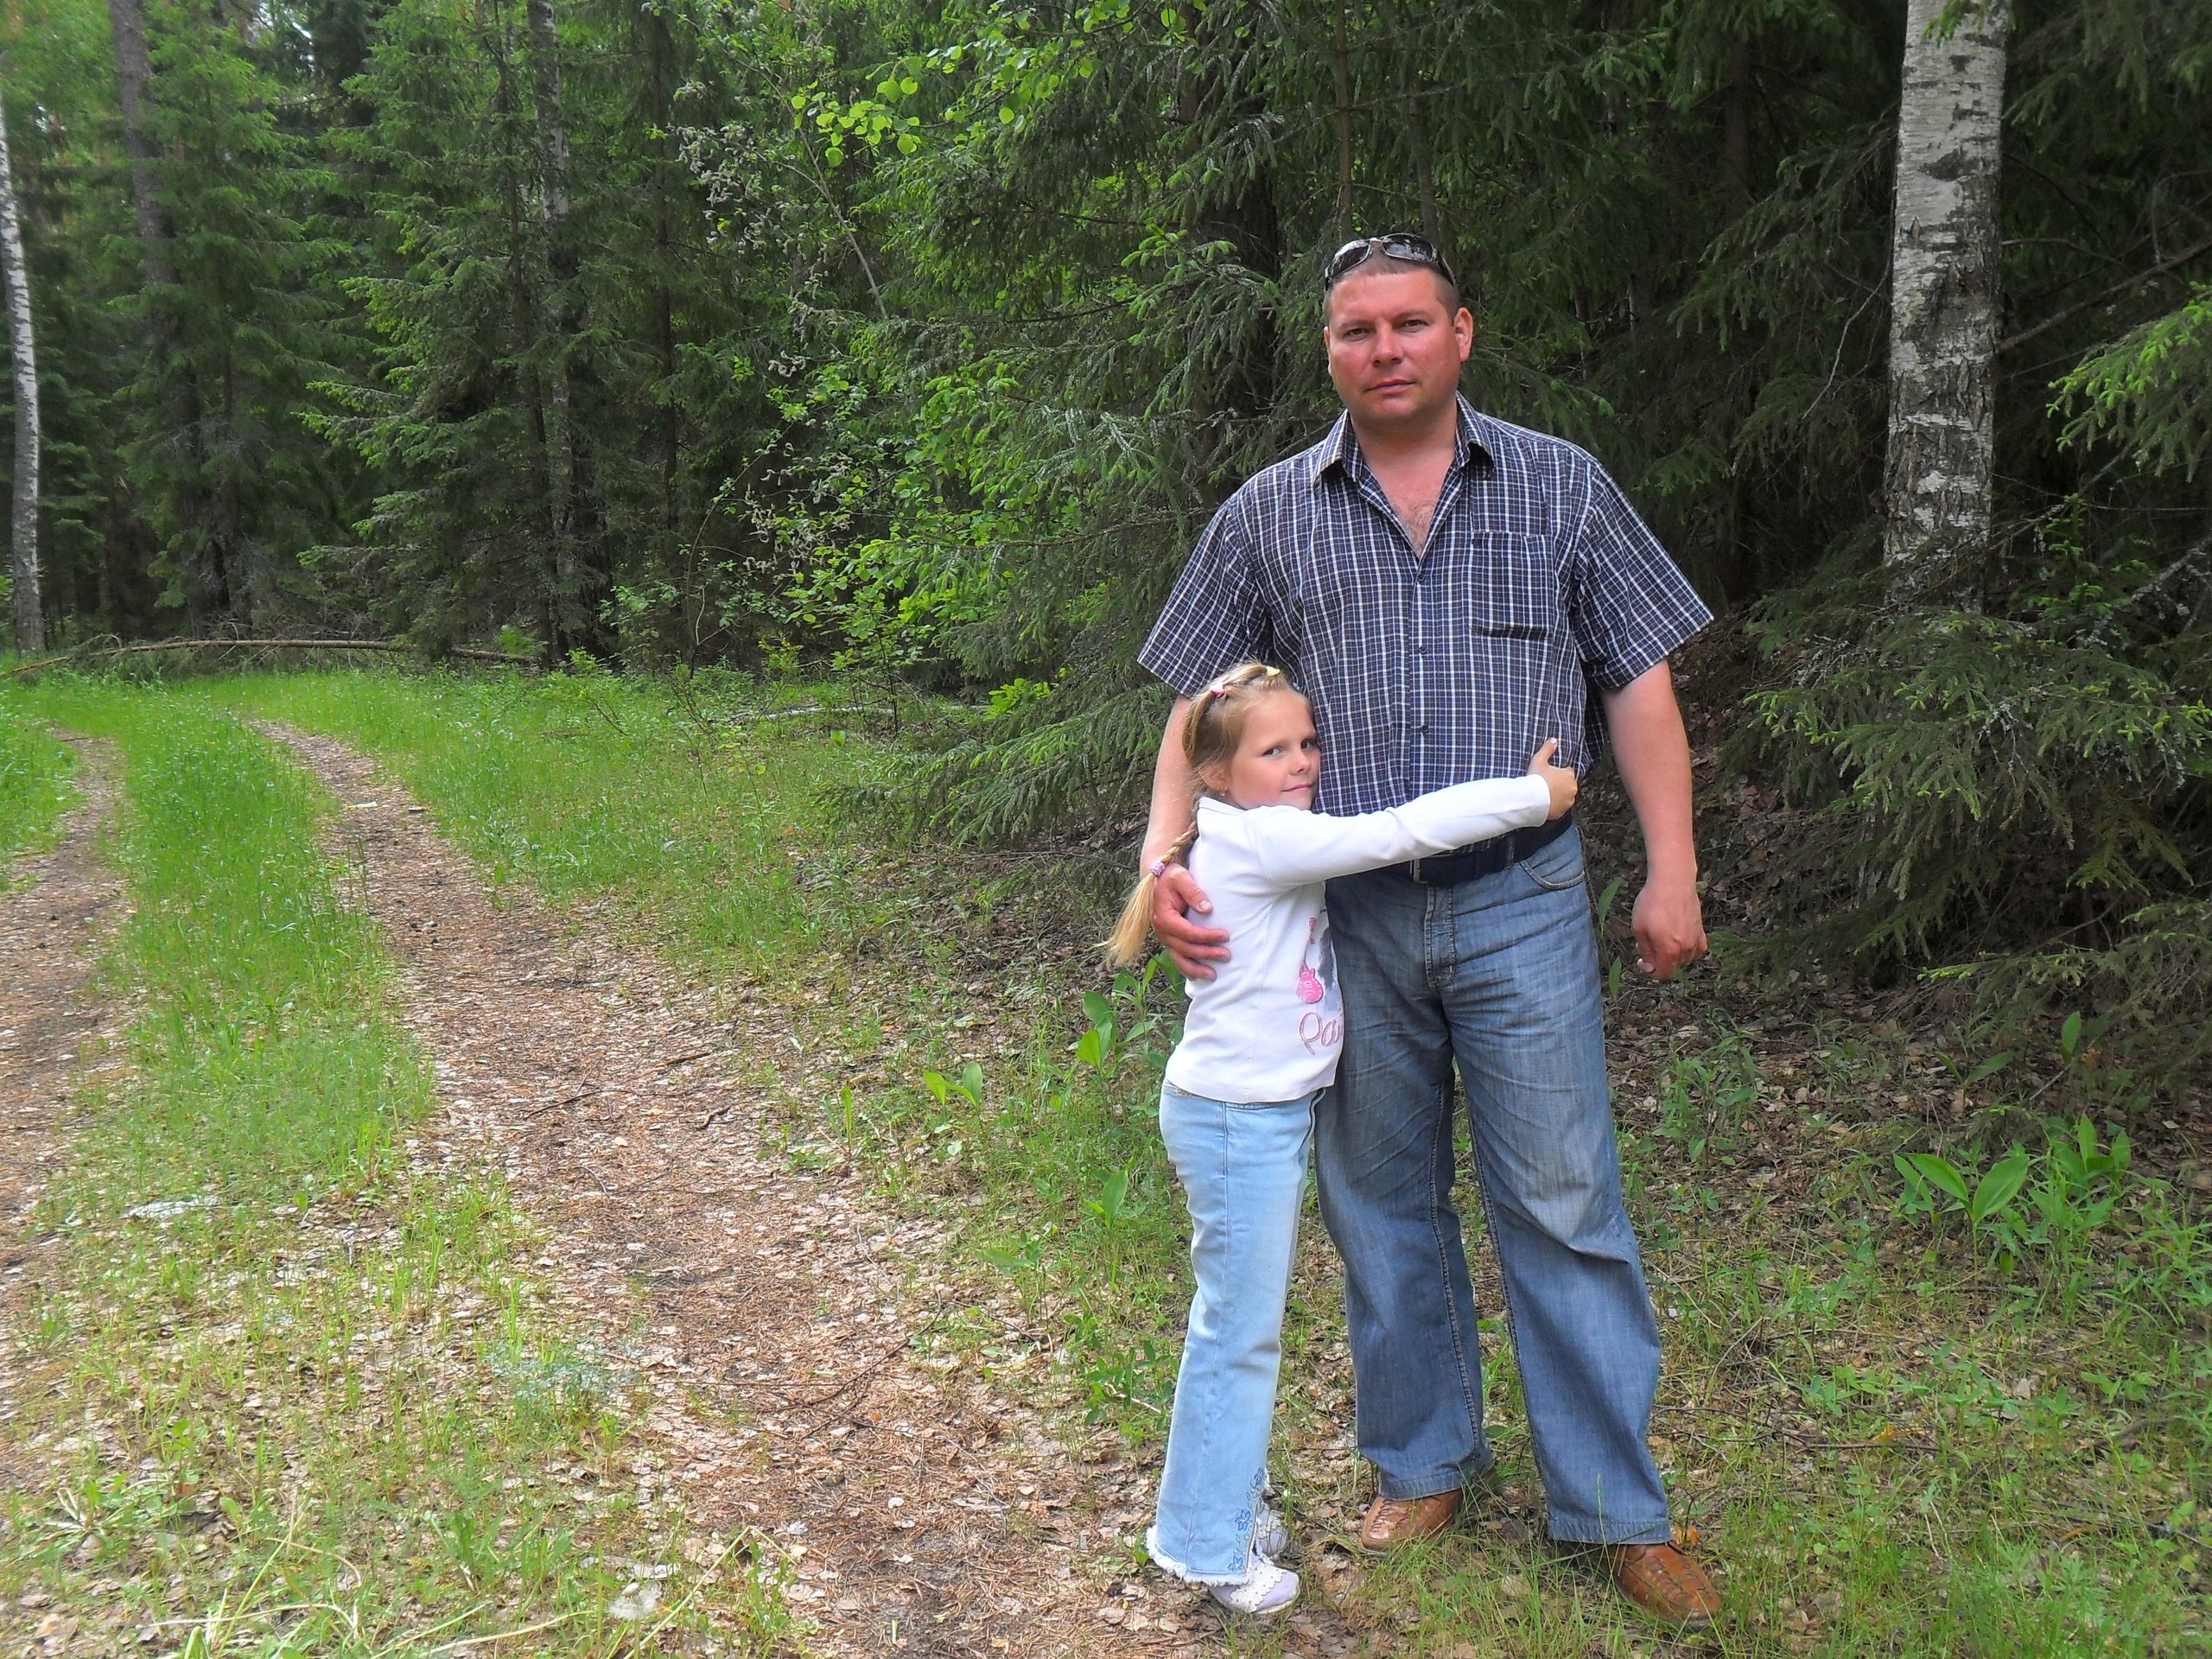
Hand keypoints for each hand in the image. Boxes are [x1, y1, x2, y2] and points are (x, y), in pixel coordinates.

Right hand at [1153, 864, 1229, 979]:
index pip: (1188, 932)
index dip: (1207, 936)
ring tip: (1213, 976)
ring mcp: (1165, 937)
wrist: (1159, 879)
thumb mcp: (1181, 877)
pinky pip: (1177, 958)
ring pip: (1179, 959)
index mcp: (1164, 917)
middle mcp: (1162, 931)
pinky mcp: (1169, 940)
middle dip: (1206, 954)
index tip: (1225, 935)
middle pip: (1185, 948)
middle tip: (1227, 955)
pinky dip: (1187, 968)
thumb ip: (1193, 892)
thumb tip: (1207, 909)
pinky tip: (1199, 976)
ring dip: (1196, 969)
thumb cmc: (1172, 877)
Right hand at [1525, 738, 1578, 819]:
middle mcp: (1572, 788)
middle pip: (1568, 785)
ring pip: (1566, 796)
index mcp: (1569, 775)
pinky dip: (1556, 805)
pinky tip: (1546, 803)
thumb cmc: (1535, 779)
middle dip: (1560, 784)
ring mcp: (1568, 801)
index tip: (1550, 774)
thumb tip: (1554, 739)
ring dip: (1559, 795)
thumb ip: (1547, 749)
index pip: (1567, 772)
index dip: (1558, 773)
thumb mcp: (1539, 760)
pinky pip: (1560, 807)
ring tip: (1546, 795)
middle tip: (1546, 785)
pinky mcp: (1563, 812)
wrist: (1531, 800)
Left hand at [1631, 874, 1706, 978]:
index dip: (1650, 971)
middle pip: (1674, 967)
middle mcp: (1685, 948)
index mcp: (1669, 950)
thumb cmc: (1652, 903)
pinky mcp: (1701, 929)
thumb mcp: (1639, 928)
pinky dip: (1690, 951)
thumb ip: (1645, 951)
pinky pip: (1699, 949)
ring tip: (1661, 940)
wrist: (1672, 881)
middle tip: (1648, 944)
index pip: (1663, 974)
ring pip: (1686, 959)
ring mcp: (1695, 939)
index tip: (1642, 960)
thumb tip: (1649, 967)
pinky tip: (1681, 942)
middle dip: (1660, 961)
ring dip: (1674, 956)